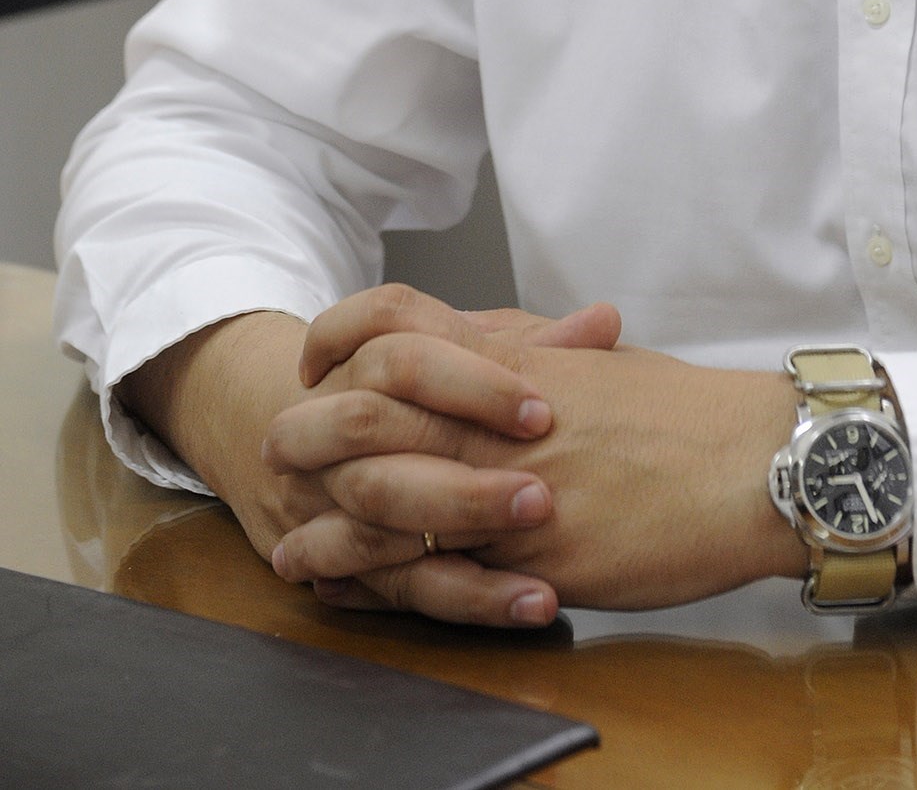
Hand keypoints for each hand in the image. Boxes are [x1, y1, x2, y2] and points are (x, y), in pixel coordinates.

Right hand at [121, 285, 619, 627]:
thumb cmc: (412, 386)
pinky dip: (468, 596)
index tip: (540, 409)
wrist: (301, 432)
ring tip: (547, 572)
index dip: (469, 380)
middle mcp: (336, 424)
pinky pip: (402, 585)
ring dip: (461, 538)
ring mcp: (331, 494)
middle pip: (374, 435)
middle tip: (542, 496)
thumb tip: (605, 323)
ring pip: (379, 520)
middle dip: (457, 471)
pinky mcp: (348, 562)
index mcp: (368, 359)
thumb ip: (532, 344)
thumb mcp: (467, 354)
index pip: (402, 352)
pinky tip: (529, 603)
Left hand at [271, 338, 804, 612]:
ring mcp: (509, 487)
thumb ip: (537, 355)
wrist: (754, 466)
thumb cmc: (689, 418)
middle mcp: (499, 416)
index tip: (318, 361)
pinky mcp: (531, 556)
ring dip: (326, 518)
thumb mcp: (602, 367)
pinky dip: (381, 581)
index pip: (399, 323)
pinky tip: (355, 592)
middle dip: (308, 429)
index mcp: (517, 360)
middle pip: (367, 407)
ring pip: (384, 494)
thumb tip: (493, 342)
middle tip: (281, 446)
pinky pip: (433, 570)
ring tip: (292, 539)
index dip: (342, 336)